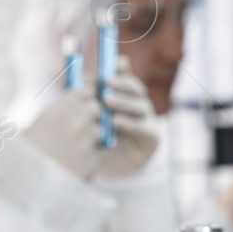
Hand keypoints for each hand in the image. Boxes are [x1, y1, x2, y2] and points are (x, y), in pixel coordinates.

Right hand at [24, 88, 101, 179]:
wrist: (24, 187)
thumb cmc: (20, 157)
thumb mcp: (29, 129)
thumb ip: (51, 116)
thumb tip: (65, 108)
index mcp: (58, 111)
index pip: (82, 92)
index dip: (82, 96)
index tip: (81, 100)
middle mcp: (76, 124)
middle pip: (95, 109)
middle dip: (88, 115)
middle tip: (80, 124)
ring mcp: (86, 143)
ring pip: (97, 132)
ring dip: (89, 137)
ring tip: (72, 148)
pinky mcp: (93, 163)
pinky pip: (96, 154)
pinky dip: (88, 158)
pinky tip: (73, 165)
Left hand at [96, 58, 158, 177]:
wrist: (113, 167)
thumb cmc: (100, 139)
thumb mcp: (92, 119)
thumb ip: (89, 101)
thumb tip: (80, 80)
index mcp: (126, 97)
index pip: (126, 78)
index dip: (120, 70)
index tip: (110, 64)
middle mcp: (139, 105)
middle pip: (135, 88)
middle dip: (121, 83)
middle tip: (106, 82)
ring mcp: (147, 119)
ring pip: (140, 105)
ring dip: (123, 101)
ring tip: (107, 101)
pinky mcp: (152, 136)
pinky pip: (142, 126)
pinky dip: (129, 123)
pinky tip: (116, 121)